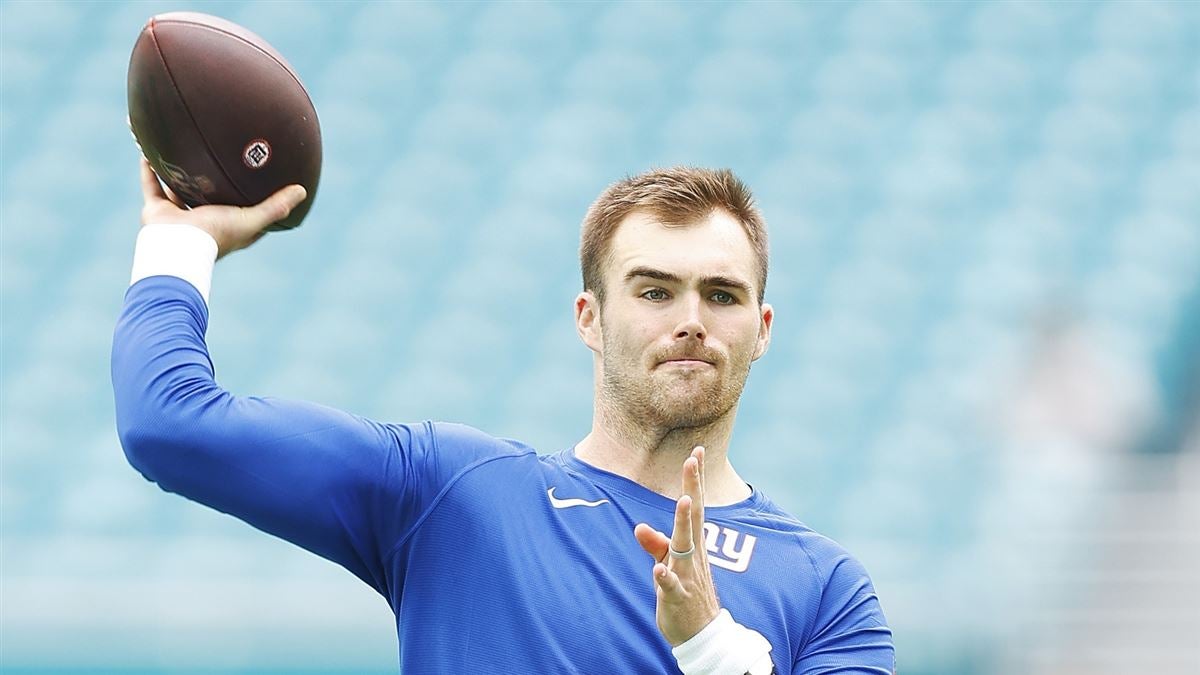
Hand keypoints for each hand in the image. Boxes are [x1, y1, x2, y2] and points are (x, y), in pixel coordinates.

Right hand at [139, 158, 306, 258]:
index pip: (245, 212)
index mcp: (228, 226)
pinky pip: (152, 185)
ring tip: (182, 147)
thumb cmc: (217, 235)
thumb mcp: (251, 219)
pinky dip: (149, 169)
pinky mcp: (158, 210)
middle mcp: (204, 220)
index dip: (254, 199)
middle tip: (218, 155)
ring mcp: (180, 215)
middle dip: (213, 180)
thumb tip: (302, 190)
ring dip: (179, 170)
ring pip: (179, 187)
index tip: (261, 180)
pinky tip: (149, 149)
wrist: (176, 246)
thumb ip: (275, 206)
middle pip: (210, 196)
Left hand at [634, 446, 720, 645]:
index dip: (694, 480)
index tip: (696, 452)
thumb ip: (656, 545)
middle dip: (692, 488)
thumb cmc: (686, 592)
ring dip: (683, 524)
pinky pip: (671, 586)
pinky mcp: (678, 597)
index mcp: (692, 544)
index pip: (694, 506)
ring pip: (685, 547)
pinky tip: (658, 570)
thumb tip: (640, 527)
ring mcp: (687, 575)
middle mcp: (693, 555)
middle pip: (693, 516)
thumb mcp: (669, 565)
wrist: (702, 634)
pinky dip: (664, 577)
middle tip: (693, 460)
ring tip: (683, 501)